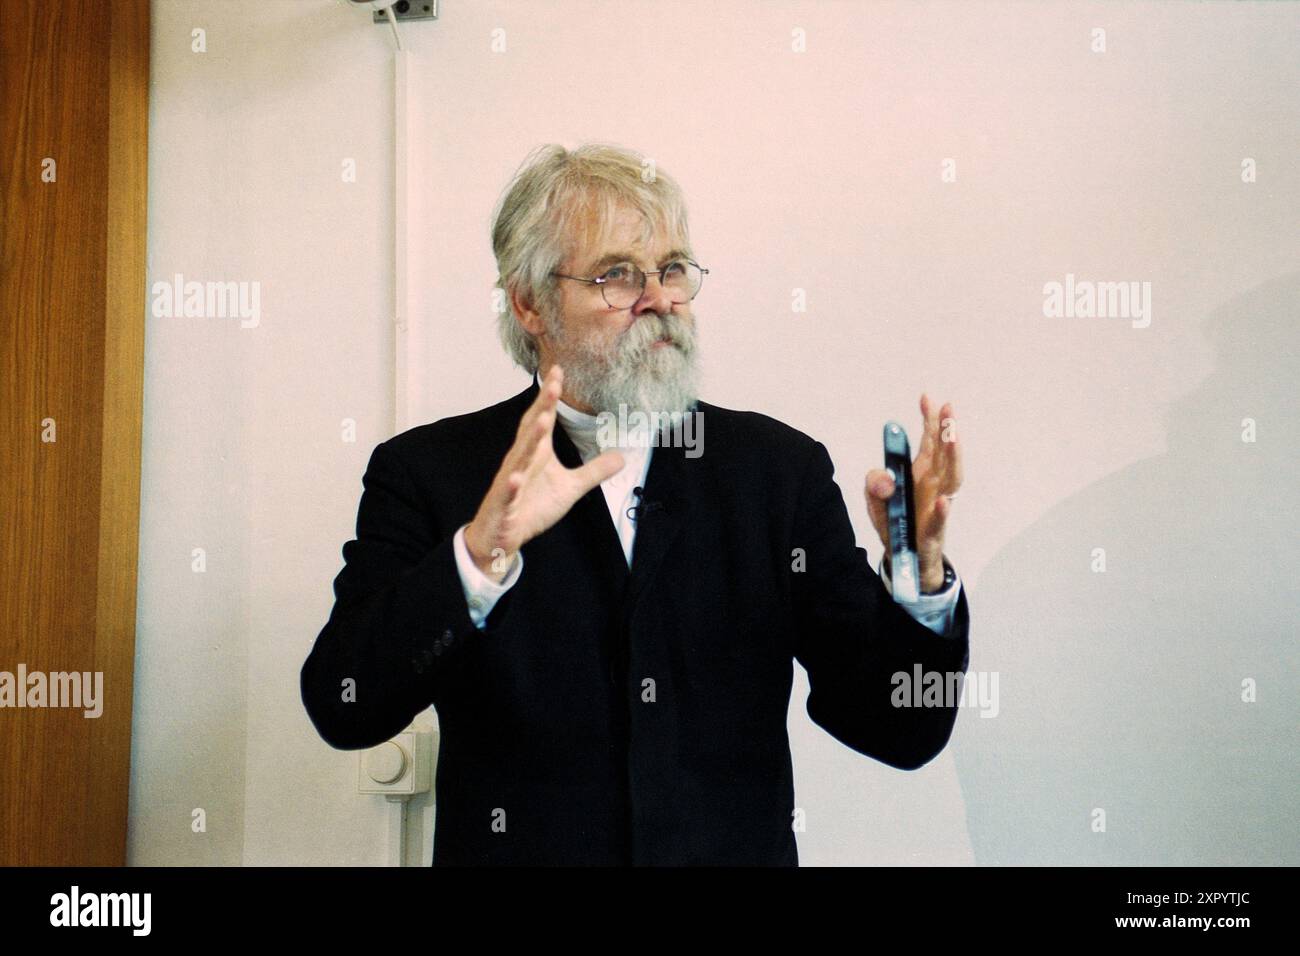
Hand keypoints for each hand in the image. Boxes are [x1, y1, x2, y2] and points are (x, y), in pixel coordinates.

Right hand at [464, 365, 625, 581]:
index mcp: (535, 453)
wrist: (501, 536)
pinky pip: (507, 493)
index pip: (542, 418)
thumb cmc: (531, 506)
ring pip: (518, 458)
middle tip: (553, 385)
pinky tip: (516, 478)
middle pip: (531, 430)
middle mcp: (520, 462)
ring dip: (530, 440)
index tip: (559, 371)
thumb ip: (593, 471)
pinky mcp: (503, 504)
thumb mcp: (570, 488)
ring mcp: (509, 482)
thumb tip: (622, 457)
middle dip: (541, 407)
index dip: (550, 397)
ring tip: (542, 422)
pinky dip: (512, 485)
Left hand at [864, 393, 962, 591]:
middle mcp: (934, 485)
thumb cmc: (896, 522)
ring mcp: (936, 507)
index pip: (928, 441)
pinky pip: (939, 522)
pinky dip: (942, 512)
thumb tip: (885, 478)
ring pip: (951, 480)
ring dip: (953, 458)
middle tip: (948, 408)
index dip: (929, 419)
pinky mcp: (933, 533)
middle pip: (943, 454)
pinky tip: (943, 502)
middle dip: (946, 429)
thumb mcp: (875, 500)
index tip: (926, 397)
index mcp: (921, 473)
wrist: (904, 559)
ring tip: (952, 437)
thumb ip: (874, 484)